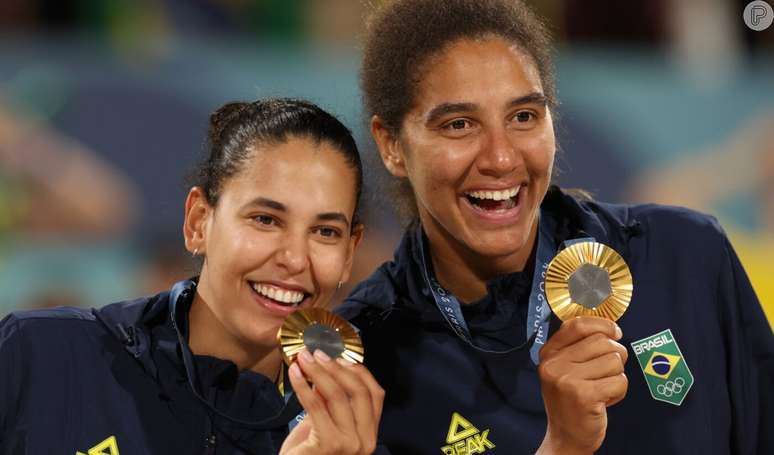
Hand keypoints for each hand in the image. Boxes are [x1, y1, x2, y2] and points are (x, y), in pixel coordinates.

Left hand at [279, 349, 383, 454]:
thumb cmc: (308, 454)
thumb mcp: (325, 424)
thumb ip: (330, 402)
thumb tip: (325, 368)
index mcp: (370, 434)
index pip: (375, 394)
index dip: (359, 371)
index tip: (340, 357)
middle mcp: (365, 441)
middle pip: (358, 391)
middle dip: (336, 367)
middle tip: (316, 353)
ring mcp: (350, 444)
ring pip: (338, 395)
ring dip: (318, 372)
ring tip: (302, 359)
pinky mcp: (330, 445)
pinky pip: (316, 405)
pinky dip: (303, 385)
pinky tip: (293, 374)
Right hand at [536, 317, 627, 454]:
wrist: (565, 437)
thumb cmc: (570, 400)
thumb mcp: (563, 369)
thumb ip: (579, 347)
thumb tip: (612, 329)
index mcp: (549, 353)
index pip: (577, 325)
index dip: (602, 324)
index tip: (615, 332)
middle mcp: (554, 364)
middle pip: (602, 341)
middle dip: (615, 355)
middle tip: (607, 372)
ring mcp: (567, 379)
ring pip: (614, 361)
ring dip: (616, 376)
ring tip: (602, 388)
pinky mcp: (584, 395)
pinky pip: (620, 381)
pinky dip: (619, 392)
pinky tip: (605, 400)